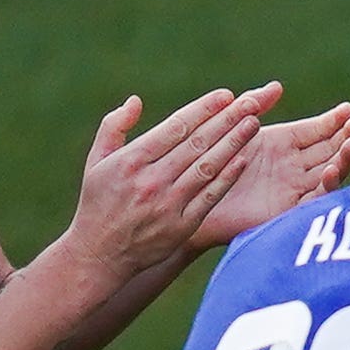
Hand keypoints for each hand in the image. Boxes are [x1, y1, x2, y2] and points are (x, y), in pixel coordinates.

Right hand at [68, 84, 272, 285]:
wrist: (100, 254)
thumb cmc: (99, 203)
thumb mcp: (96, 161)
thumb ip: (113, 127)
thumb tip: (136, 100)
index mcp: (131, 161)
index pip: (175, 128)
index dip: (203, 109)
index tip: (225, 95)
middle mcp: (151, 181)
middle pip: (197, 144)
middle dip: (226, 120)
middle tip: (250, 103)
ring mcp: (169, 204)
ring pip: (207, 167)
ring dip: (233, 144)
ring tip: (253, 124)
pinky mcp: (182, 226)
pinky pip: (210, 197)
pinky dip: (227, 177)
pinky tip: (244, 160)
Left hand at [193, 96, 349, 249]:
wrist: (191, 197)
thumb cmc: (207, 160)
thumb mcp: (233, 127)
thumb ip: (254, 105)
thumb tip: (277, 86)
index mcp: (283, 144)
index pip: (318, 130)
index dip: (334, 121)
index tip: (349, 110)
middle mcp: (293, 166)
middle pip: (329, 150)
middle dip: (346, 137)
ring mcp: (293, 188)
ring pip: (328, 172)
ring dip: (343, 158)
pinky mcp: (288, 211)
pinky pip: (314, 199)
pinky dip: (326, 186)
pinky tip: (331, 170)